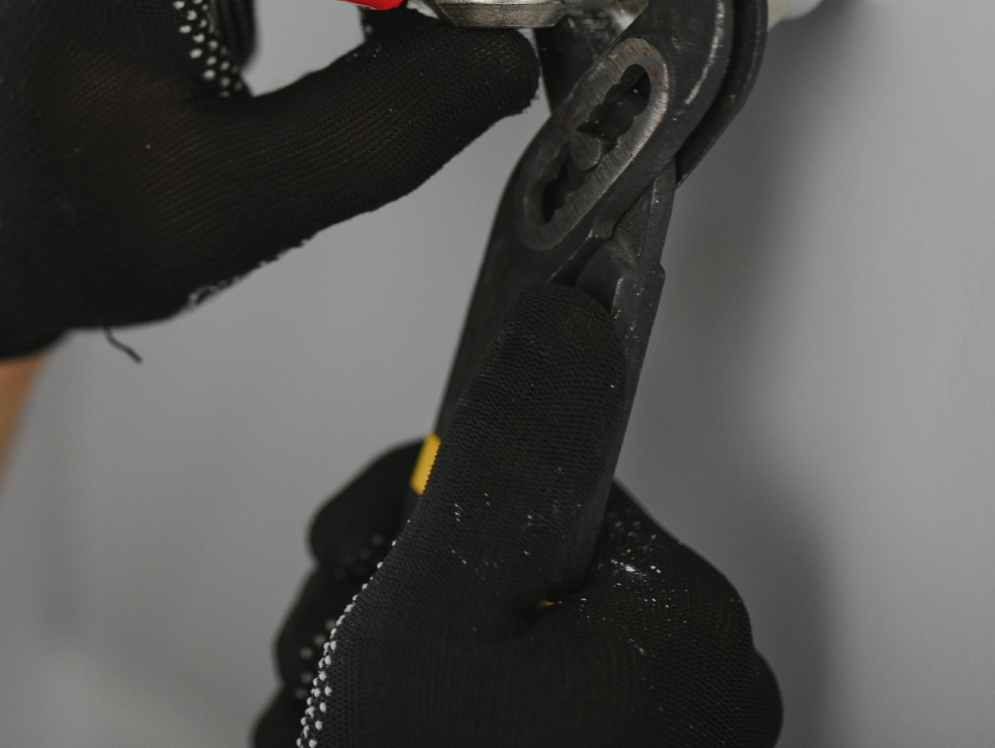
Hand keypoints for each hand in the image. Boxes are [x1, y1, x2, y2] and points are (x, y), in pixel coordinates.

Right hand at [256, 285, 782, 747]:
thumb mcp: (442, 601)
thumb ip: (497, 453)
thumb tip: (568, 318)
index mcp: (677, 616)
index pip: (530, 473)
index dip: (413, 505)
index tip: (357, 544)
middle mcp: (688, 681)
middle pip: (499, 558)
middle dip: (385, 595)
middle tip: (336, 655)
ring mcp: (650, 742)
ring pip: (483, 638)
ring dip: (381, 659)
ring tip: (335, 716)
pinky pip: (502, 703)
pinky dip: (420, 713)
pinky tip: (363, 736)